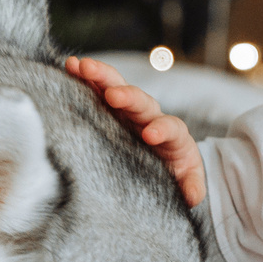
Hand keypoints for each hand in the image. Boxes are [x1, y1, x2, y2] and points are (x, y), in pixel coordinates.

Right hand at [65, 56, 205, 207]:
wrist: (165, 157)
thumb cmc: (176, 169)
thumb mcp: (188, 179)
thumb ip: (191, 185)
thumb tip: (192, 195)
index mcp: (173, 134)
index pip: (171, 127)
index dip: (161, 128)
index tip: (150, 135)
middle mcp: (150, 116)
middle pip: (141, 101)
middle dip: (128, 96)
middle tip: (114, 94)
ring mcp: (128, 109)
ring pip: (116, 87)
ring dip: (101, 76)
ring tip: (81, 66)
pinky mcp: (109, 107)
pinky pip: (97, 88)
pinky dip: (84, 76)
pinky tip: (70, 66)